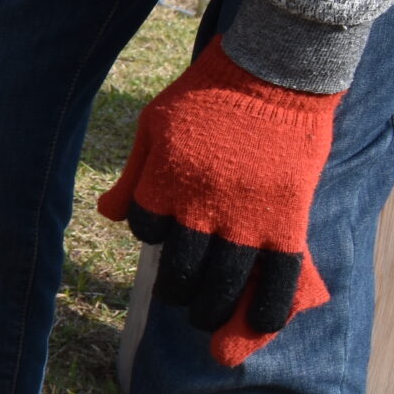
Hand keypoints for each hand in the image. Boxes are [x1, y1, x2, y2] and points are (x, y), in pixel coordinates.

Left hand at [97, 39, 340, 366]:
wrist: (276, 69)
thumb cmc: (208, 94)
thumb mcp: (154, 124)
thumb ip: (133, 174)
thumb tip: (106, 214)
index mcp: (166, 179)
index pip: (145, 230)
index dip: (151, 233)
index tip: (166, 229)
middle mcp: (203, 202)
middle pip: (181, 269)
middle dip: (176, 289)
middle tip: (182, 293)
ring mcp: (247, 213)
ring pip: (224, 282)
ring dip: (212, 309)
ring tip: (207, 317)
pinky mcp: (288, 216)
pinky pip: (277, 276)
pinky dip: (266, 308)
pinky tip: (258, 325)